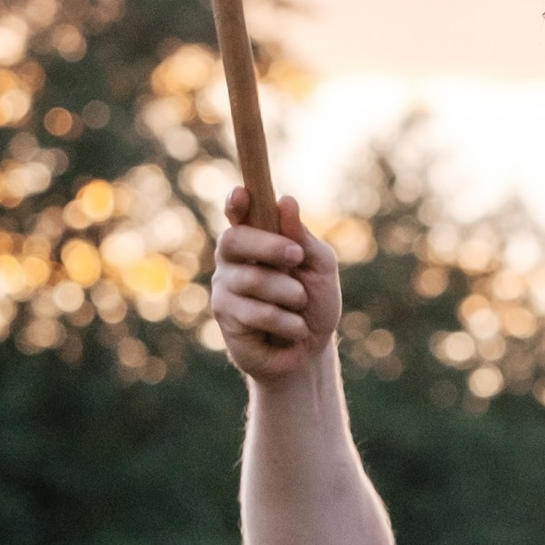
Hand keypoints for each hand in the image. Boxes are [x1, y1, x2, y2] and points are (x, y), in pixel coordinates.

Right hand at [210, 188, 340, 384]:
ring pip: (253, 280)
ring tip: (300, 306)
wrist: (312, 351)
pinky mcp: (227, 319)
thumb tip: (286, 201)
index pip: (238, 216)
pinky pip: (258, 313)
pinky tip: (293, 330)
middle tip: (296, 257)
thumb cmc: (314, 303)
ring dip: (290, 294)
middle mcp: (233, 262)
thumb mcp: (319, 267)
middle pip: (234, 240)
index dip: (236, 203)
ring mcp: (225, 290)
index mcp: (255, 241)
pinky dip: (289, 323)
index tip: (243, 193)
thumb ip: (303, 238)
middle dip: (269, 246)